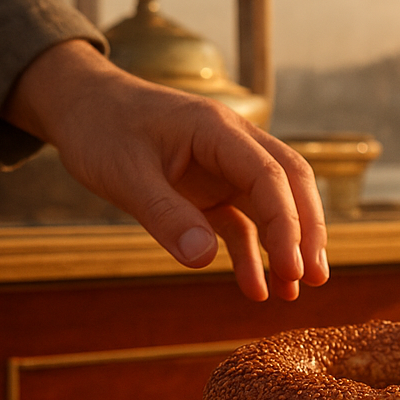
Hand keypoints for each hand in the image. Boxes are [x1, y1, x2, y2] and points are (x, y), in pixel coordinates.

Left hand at [1, 40, 328, 301]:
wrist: (82, 107)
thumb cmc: (101, 130)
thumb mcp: (123, 174)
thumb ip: (165, 216)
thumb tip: (204, 261)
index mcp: (218, 130)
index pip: (270, 176)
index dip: (288, 223)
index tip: (293, 266)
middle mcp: (234, 146)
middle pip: (289, 186)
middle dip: (306, 232)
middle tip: (317, 278)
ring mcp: (226, 169)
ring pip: (273, 207)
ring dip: (286, 247)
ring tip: (294, 292)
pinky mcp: (213, 190)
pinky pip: (242, 223)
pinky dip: (252, 254)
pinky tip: (256, 288)